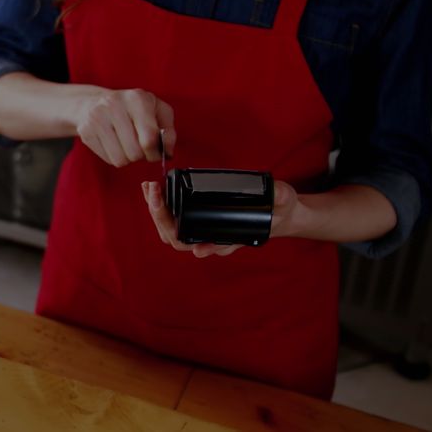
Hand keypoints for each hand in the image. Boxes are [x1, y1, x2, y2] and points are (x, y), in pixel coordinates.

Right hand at [72, 88, 175, 167]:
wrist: (95, 102)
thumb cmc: (132, 109)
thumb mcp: (157, 111)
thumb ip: (169, 132)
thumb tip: (168, 152)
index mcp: (137, 99)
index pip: (149, 138)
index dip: (155, 152)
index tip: (155, 151)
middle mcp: (114, 105)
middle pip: (135, 152)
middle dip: (141, 155)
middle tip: (139, 146)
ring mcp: (97, 118)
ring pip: (120, 159)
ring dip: (127, 157)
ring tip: (126, 144)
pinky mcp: (86, 131)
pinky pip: (108, 159)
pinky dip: (114, 156)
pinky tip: (114, 143)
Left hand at [141, 180, 301, 256]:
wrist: (277, 213)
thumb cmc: (277, 211)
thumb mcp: (283, 200)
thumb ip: (280, 196)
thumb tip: (275, 193)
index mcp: (224, 238)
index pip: (194, 243)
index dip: (178, 230)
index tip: (164, 209)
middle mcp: (208, 238)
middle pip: (173, 236)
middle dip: (159, 214)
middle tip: (153, 190)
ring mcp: (200, 230)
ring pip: (169, 229)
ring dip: (155, 209)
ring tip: (149, 188)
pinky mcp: (196, 218)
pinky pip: (173, 217)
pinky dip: (160, 203)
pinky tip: (153, 189)